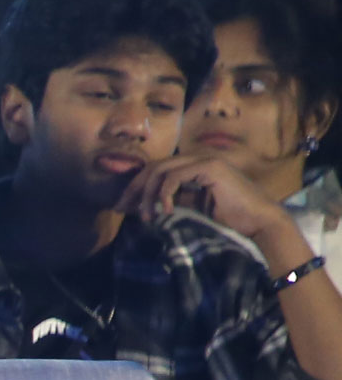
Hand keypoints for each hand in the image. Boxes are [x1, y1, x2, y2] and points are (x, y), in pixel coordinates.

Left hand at [124, 153, 294, 253]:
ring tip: (146, 216)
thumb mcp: (192, 207)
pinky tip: (165, 210)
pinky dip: (164, 193)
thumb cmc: (229, 217)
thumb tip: (144, 204)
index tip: (122, 207)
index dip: (136, 187)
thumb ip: (172, 200)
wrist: (258, 220)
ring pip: (161, 170)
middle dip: (134, 189)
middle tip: (121, 208)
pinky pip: (175, 176)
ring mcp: (205, 160)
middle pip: (153, 167)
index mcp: (193, 166)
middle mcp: (197, 158)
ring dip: (147, 194)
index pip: (155, 170)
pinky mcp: (210, 167)